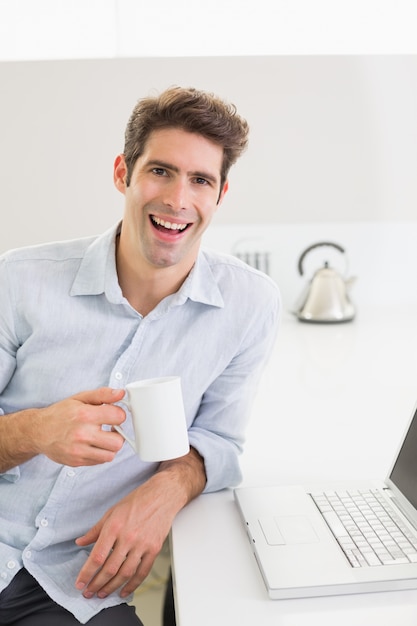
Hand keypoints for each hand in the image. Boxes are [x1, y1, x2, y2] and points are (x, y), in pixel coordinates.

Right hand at [35, 387, 126, 465]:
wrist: (38, 431)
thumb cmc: (60, 414)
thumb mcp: (81, 398)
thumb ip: (103, 394)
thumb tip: (121, 393)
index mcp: (85, 415)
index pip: (118, 417)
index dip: (119, 414)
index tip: (113, 415)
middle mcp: (82, 435)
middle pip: (117, 441)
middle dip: (118, 434)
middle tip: (110, 429)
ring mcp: (79, 451)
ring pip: (110, 455)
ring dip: (110, 446)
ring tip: (102, 438)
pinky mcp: (77, 462)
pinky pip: (99, 462)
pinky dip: (100, 454)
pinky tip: (93, 445)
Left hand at [74, 448, 206, 598]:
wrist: (162, 495)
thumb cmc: (137, 501)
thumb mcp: (112, 512)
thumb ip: (95, 530)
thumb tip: (81, 542)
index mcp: (114, 527)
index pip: (97, 556)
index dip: (87, 573)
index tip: (80, 583)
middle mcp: (128, 537)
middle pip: (110, 569)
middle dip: (96, 584)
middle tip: (88, 593)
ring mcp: (143, 544)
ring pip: (125, 574)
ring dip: (112, 587)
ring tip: (102, 593)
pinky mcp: (154, 549)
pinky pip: (142, 572)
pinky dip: (133, 585)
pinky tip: (124, 591)